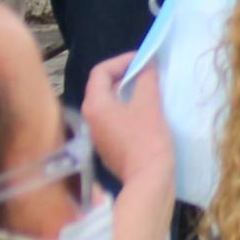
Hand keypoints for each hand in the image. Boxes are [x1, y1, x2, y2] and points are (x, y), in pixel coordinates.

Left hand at [82, 51, 175, 194]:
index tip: (143, 59)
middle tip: (146, 72)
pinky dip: (126, 110)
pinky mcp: (107, 147)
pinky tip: (144, 113)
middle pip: (102, 87)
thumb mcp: (149, 104)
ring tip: (147, 89)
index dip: (122, 60)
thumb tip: (148, 63)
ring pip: (108, 104)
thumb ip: (146, 79)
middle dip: (124, 75)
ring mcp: (97, 135)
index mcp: (95, 105)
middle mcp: (90, 118)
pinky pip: (113, 120)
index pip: (101, 71)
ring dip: (126, 93)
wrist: (148, 180)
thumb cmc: (147, 139)